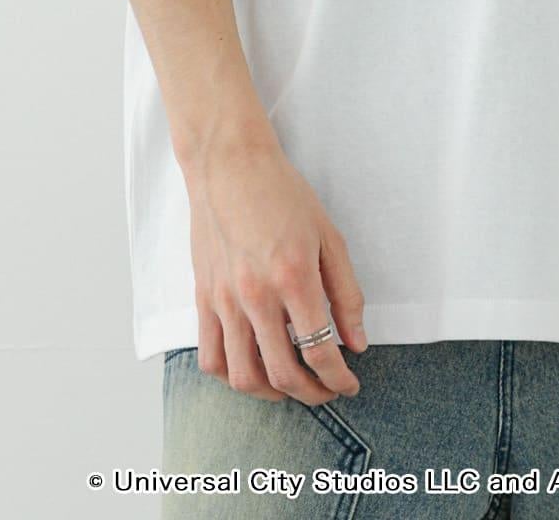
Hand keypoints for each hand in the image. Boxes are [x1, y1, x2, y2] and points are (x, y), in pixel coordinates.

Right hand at [184, 130, 366, 403]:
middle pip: (283, 374)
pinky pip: (210, 358)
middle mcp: (256, 295)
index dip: (338, 378)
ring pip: (243, 377)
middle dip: (312, 394)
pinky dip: (232, 376)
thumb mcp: (329, 236)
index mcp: (294, 277)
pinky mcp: (202, 298)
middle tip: (327, 390)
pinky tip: (253, 367)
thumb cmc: (283, 194)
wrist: (229, 165)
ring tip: (291, 385)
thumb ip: (346, 293)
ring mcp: (224, 300)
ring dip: (272, 393)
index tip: (349, 384)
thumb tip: (356, 342)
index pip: (319, 351)